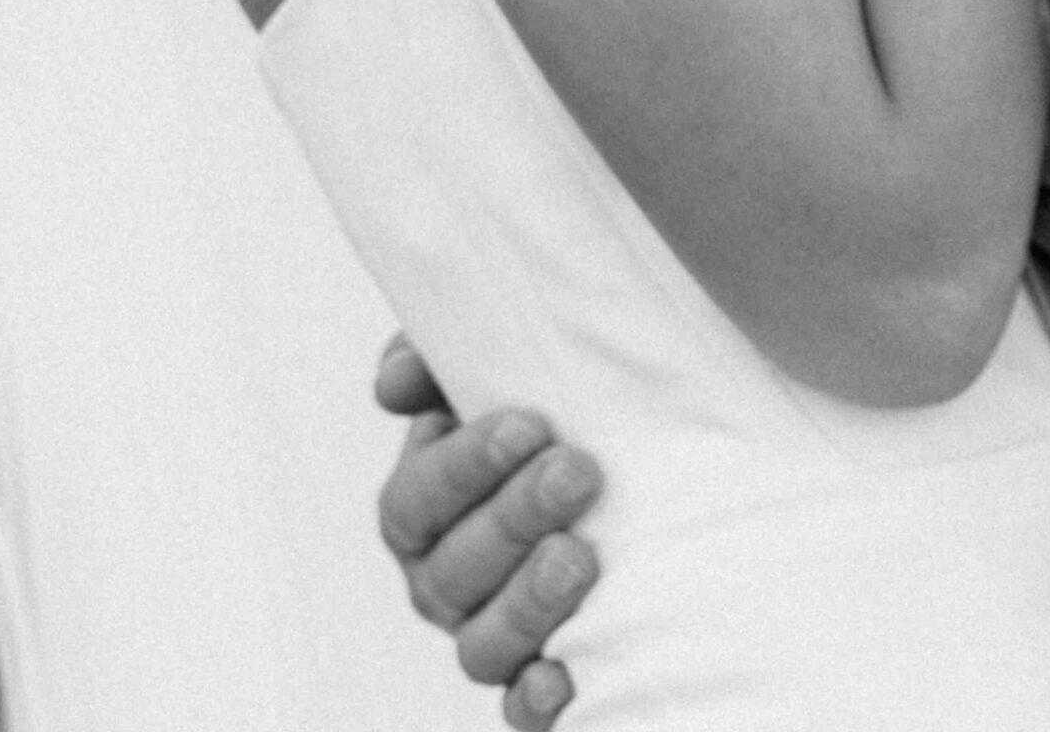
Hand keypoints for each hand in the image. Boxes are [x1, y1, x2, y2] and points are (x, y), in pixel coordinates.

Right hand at [374, 338, 600, 730]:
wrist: (652, 455)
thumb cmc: (566, 402)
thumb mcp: (506, 359)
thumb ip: (443, 354)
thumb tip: (398, 382)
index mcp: (427, 503)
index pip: (417, 497)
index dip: (463, 466)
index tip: (529, 424)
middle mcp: (447, 578)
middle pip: (451, 571)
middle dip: (512, 519)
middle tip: (576, 473)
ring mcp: (493, 632)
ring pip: (482, 646)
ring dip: (528, 604)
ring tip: (582, 558)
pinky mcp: (544, 674)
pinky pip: (523, 708)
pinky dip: (537, 699)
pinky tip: (567, 677)